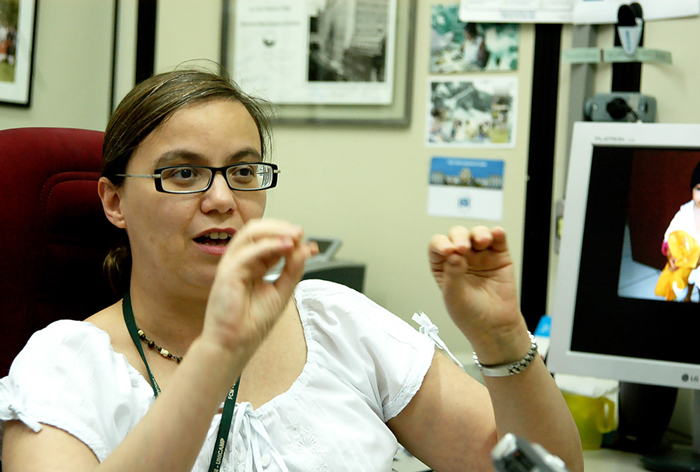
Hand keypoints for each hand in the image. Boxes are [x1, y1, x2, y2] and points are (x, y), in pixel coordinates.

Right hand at [203, 219, 316, 357]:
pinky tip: (285, 246)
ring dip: (275, 231)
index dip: (290, 238)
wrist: (234, 345)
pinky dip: (268, 245)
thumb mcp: (282, 292)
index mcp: (253, 265)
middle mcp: (241, 261)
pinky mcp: (227, 273)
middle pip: (258, 231)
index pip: (270, 241)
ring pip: (250, 233)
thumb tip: (306, 248)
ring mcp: (232, 265)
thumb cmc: (252, 323)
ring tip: (295, 236)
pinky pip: (247, 252)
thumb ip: (293, 270)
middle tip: (301, 234)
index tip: (311, 246)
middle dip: (281, 228)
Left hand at [429, 226, 527, 362]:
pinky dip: (497, 233)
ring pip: (477, 234)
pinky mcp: (499, 256)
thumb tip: (454, 254)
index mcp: (443, 265)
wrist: (496, 327)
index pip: (437, 247)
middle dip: (459, 237)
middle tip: (463, 249)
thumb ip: (453, 275)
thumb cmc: (470, 315)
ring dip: (479, 233)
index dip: (441, 244)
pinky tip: (497, 233)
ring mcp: (480, 255)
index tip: (448, 251)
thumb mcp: (455, 298)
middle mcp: (461, 257)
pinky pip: (498, 240)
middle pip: (457, 236)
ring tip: (482, 241)